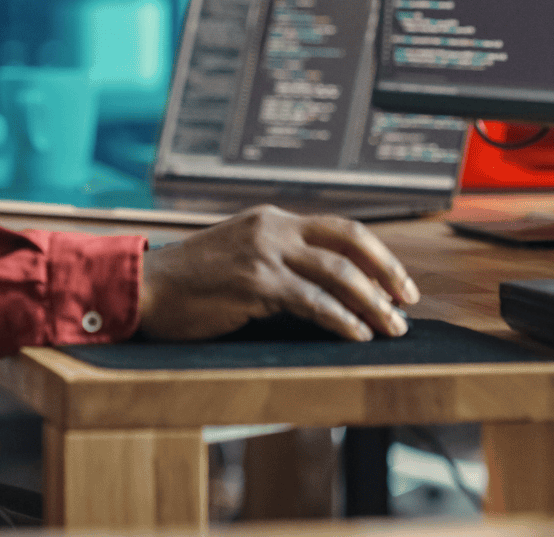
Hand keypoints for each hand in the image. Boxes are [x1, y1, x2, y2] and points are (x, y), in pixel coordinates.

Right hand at [137, 206, 420, 341]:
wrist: (145, 287)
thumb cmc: (191, 283)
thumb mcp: (240, 256)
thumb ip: (280, 262)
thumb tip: (330, 291)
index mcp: (272, 219)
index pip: (341, 229)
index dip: (377, 255)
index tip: (400, 281)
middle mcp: (273, 228)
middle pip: (350, 243)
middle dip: (387, 274)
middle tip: (408, 302)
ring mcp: (264, 253)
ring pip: (338, 273)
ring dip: (372, 304)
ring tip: (392, 327)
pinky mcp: (255, 283)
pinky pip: (312, 301)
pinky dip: (341, 319)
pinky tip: (356, 334)